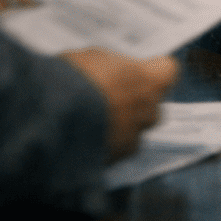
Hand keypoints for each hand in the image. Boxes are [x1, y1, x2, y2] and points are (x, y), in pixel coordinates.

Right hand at [63, 48, 178, 160]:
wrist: (52, 116)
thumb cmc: (75, 78)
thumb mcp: (94, 59)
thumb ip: (112, 68)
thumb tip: (110, 73)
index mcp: (151, 81)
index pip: (168, 71)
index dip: (152, 71)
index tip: (137, 70)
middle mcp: (149, 112)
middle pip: (152, 107)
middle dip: (135, 104)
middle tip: (108, 97)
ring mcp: (132, 140)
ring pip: (133, 133)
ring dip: (118, 128)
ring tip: (88, 120)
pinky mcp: (113, 161)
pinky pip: (112, 152)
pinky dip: (101, 146)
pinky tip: (79, 137)